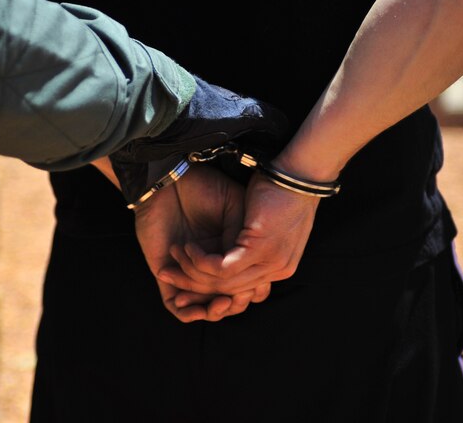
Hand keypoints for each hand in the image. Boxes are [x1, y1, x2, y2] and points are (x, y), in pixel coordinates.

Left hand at [134, 164, 262, 321]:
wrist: (172, 179)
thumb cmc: (206, 189)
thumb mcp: (236, 210)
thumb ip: (242, 240)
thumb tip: (245, 270)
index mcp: (228, 253)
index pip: (242, 286)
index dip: (249, 293)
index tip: (255, 290)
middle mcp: (208, 267)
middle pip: (223, 301)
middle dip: (232, 304)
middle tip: (235, 299)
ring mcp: (185, 273)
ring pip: (202, 309)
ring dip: (212, 311)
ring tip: (220, 303)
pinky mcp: (164, 274)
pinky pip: (175, 308)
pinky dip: (187, 313)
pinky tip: (197, 308)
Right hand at [162, 171, 318, 297]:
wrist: (298, 172)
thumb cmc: (281, 188)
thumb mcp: (267, 221)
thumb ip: (253, 240)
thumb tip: (232, 248)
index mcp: (281, 266)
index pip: (240, 289)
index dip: (208, 288)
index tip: (183, 280)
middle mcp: (277, 271)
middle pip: (226, 291)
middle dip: (192, 286)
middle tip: (164, 273)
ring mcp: (271, 263)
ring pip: (221, 283)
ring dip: (191, 272)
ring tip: (173, 255)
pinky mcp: (259, 250)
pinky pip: (221, 268)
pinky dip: (200, 261)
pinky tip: (188, 247)